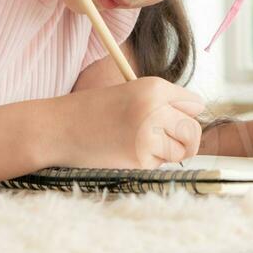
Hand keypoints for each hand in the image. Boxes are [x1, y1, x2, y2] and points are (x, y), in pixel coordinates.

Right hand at [63, 77, 205, 168]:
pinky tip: (124, 152)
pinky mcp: (139, 159)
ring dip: (165, 152)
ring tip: (139, 144)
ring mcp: (149, 135)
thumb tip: (193, 125)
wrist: (57, 128)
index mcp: (154, 87)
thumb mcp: (130, 94)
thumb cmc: (93, 111)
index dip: (184, 114)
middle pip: (193, 129)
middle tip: (165, 141)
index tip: (171, 120)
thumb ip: (161, 104)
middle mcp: (155, 109)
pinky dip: (147, 163)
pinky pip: (159, 165)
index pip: (195, 104)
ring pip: (180, 150)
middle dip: (184, 138)